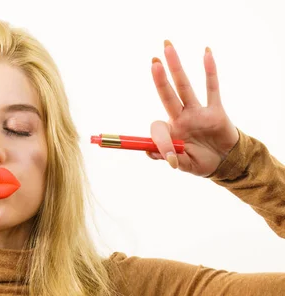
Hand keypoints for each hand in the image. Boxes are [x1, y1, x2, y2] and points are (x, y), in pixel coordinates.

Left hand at [148, 41, 238, 176]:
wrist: (225, 161)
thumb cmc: (201, 162)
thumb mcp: (185, 165)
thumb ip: (172, 159)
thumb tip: (161, 156)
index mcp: (170, 131)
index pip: (158, 128)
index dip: (161, 141)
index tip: (169, 157)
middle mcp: (181, 117)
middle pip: (167, 94)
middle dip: (159, 79)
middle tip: (152, 61)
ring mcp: (198, 112)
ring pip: (184, 87)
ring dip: (176, 67)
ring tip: (167, 47)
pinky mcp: (216, 111)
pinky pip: (212, 89)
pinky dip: (210, 72)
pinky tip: (206, 52)